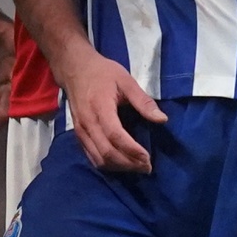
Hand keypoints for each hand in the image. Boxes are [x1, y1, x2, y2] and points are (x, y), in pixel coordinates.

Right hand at [55, 49, 167, 172]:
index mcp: (100, 108)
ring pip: (98, 158)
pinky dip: (107, 164)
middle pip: (107, 152)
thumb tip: (162, 119)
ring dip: (119, 167)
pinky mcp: (78, 135)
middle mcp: (88, 123)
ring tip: (137, 167)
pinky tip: (121, 163)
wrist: (74, 69)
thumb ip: (143, 101)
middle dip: (129, 164)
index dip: (132, 150)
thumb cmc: (102, 72)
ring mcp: (81, 131)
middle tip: (147, 168)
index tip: (148, 158)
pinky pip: (91, 156)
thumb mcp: (126, 80)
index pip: (116, 136)